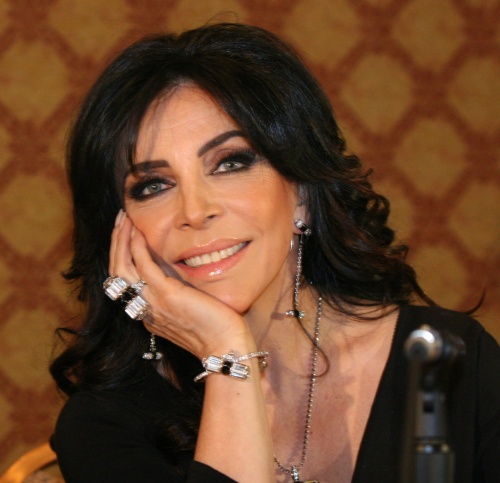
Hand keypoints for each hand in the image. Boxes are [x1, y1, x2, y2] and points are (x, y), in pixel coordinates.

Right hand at [109, 211, 254, 358]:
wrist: (224, 347)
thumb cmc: (216, 328)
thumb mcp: (190, 309)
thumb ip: (179, 293)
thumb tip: (181, 273)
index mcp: (149, 313)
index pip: (125, 281)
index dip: (122, 255)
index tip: (126, 234)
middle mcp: (145, 309)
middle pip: (117, 272)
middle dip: (116, 243)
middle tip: (120, 220)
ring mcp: (153, 302)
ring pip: (122, 268)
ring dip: (120, 239)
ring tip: (124, 218)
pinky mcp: (166, 295)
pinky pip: (143, 266)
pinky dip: (136, 246)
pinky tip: (138, 231)